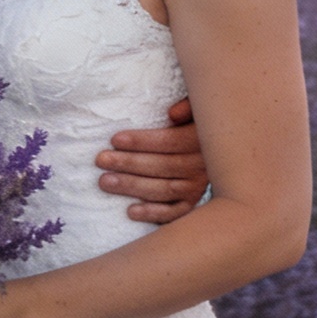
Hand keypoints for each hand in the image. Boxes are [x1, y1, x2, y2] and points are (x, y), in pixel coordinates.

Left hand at [98, 97, 209, 224]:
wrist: (215, 146)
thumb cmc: (193, 120)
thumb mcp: (195, 106)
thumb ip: (187, 104)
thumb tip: (172, 114)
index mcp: (202, 138)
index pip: (171, 141)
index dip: (142, 141)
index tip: (115, 140)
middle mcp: (203, 164)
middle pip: (164, 166)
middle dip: (129, 163)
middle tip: (101, 160)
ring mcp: (199, 185)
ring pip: (165, 190)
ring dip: (133, 186)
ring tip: (105, 182)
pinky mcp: (193, 201)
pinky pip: (175, 212)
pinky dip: (154, 213)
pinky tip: (131, 211)